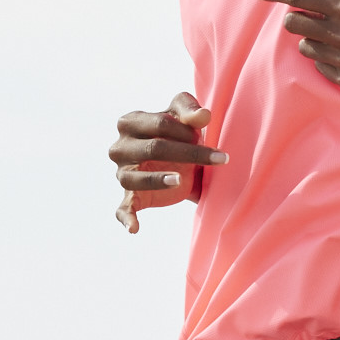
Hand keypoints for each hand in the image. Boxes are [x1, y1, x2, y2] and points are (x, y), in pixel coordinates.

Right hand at [110, 92, 227, 232]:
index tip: (205, 133)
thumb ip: (192, 110)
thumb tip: (204, 116)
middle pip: (152, 148)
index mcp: (130, 122)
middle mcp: (120, 148)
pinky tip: (134, 228)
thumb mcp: (186, 116)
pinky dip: (127, 218)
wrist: (179, 158)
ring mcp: (122, 173)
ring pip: (135, 178)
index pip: (159, 123)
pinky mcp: (129, 196)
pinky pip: (124, 208)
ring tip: (180, 181)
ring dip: (158, 180)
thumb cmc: (179, 130)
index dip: (185, 129)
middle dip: (188, 153)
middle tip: (220, 158)